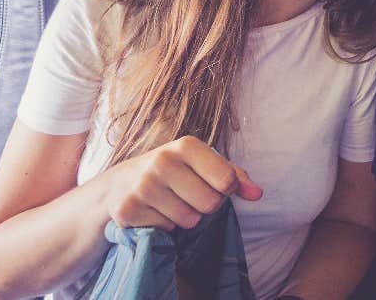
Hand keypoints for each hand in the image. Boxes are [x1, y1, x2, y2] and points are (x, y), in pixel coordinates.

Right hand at [101, 136, 262, 230]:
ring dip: (184, 217)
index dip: (225, 189)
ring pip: (190, 220)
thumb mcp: (201, 164)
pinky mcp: (128, 210)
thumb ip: (234, 176)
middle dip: (204, 205)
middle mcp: (162, 162)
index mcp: (186, 145)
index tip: (213, 183)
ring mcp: (143, 186)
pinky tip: (153, 211)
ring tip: (169, 202)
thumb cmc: (172, 173)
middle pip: (211, 203)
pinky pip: (168, 230)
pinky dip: (165, 226)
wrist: (117, 185)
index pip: (227, 180)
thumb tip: (257, 193)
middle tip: (187, 195)